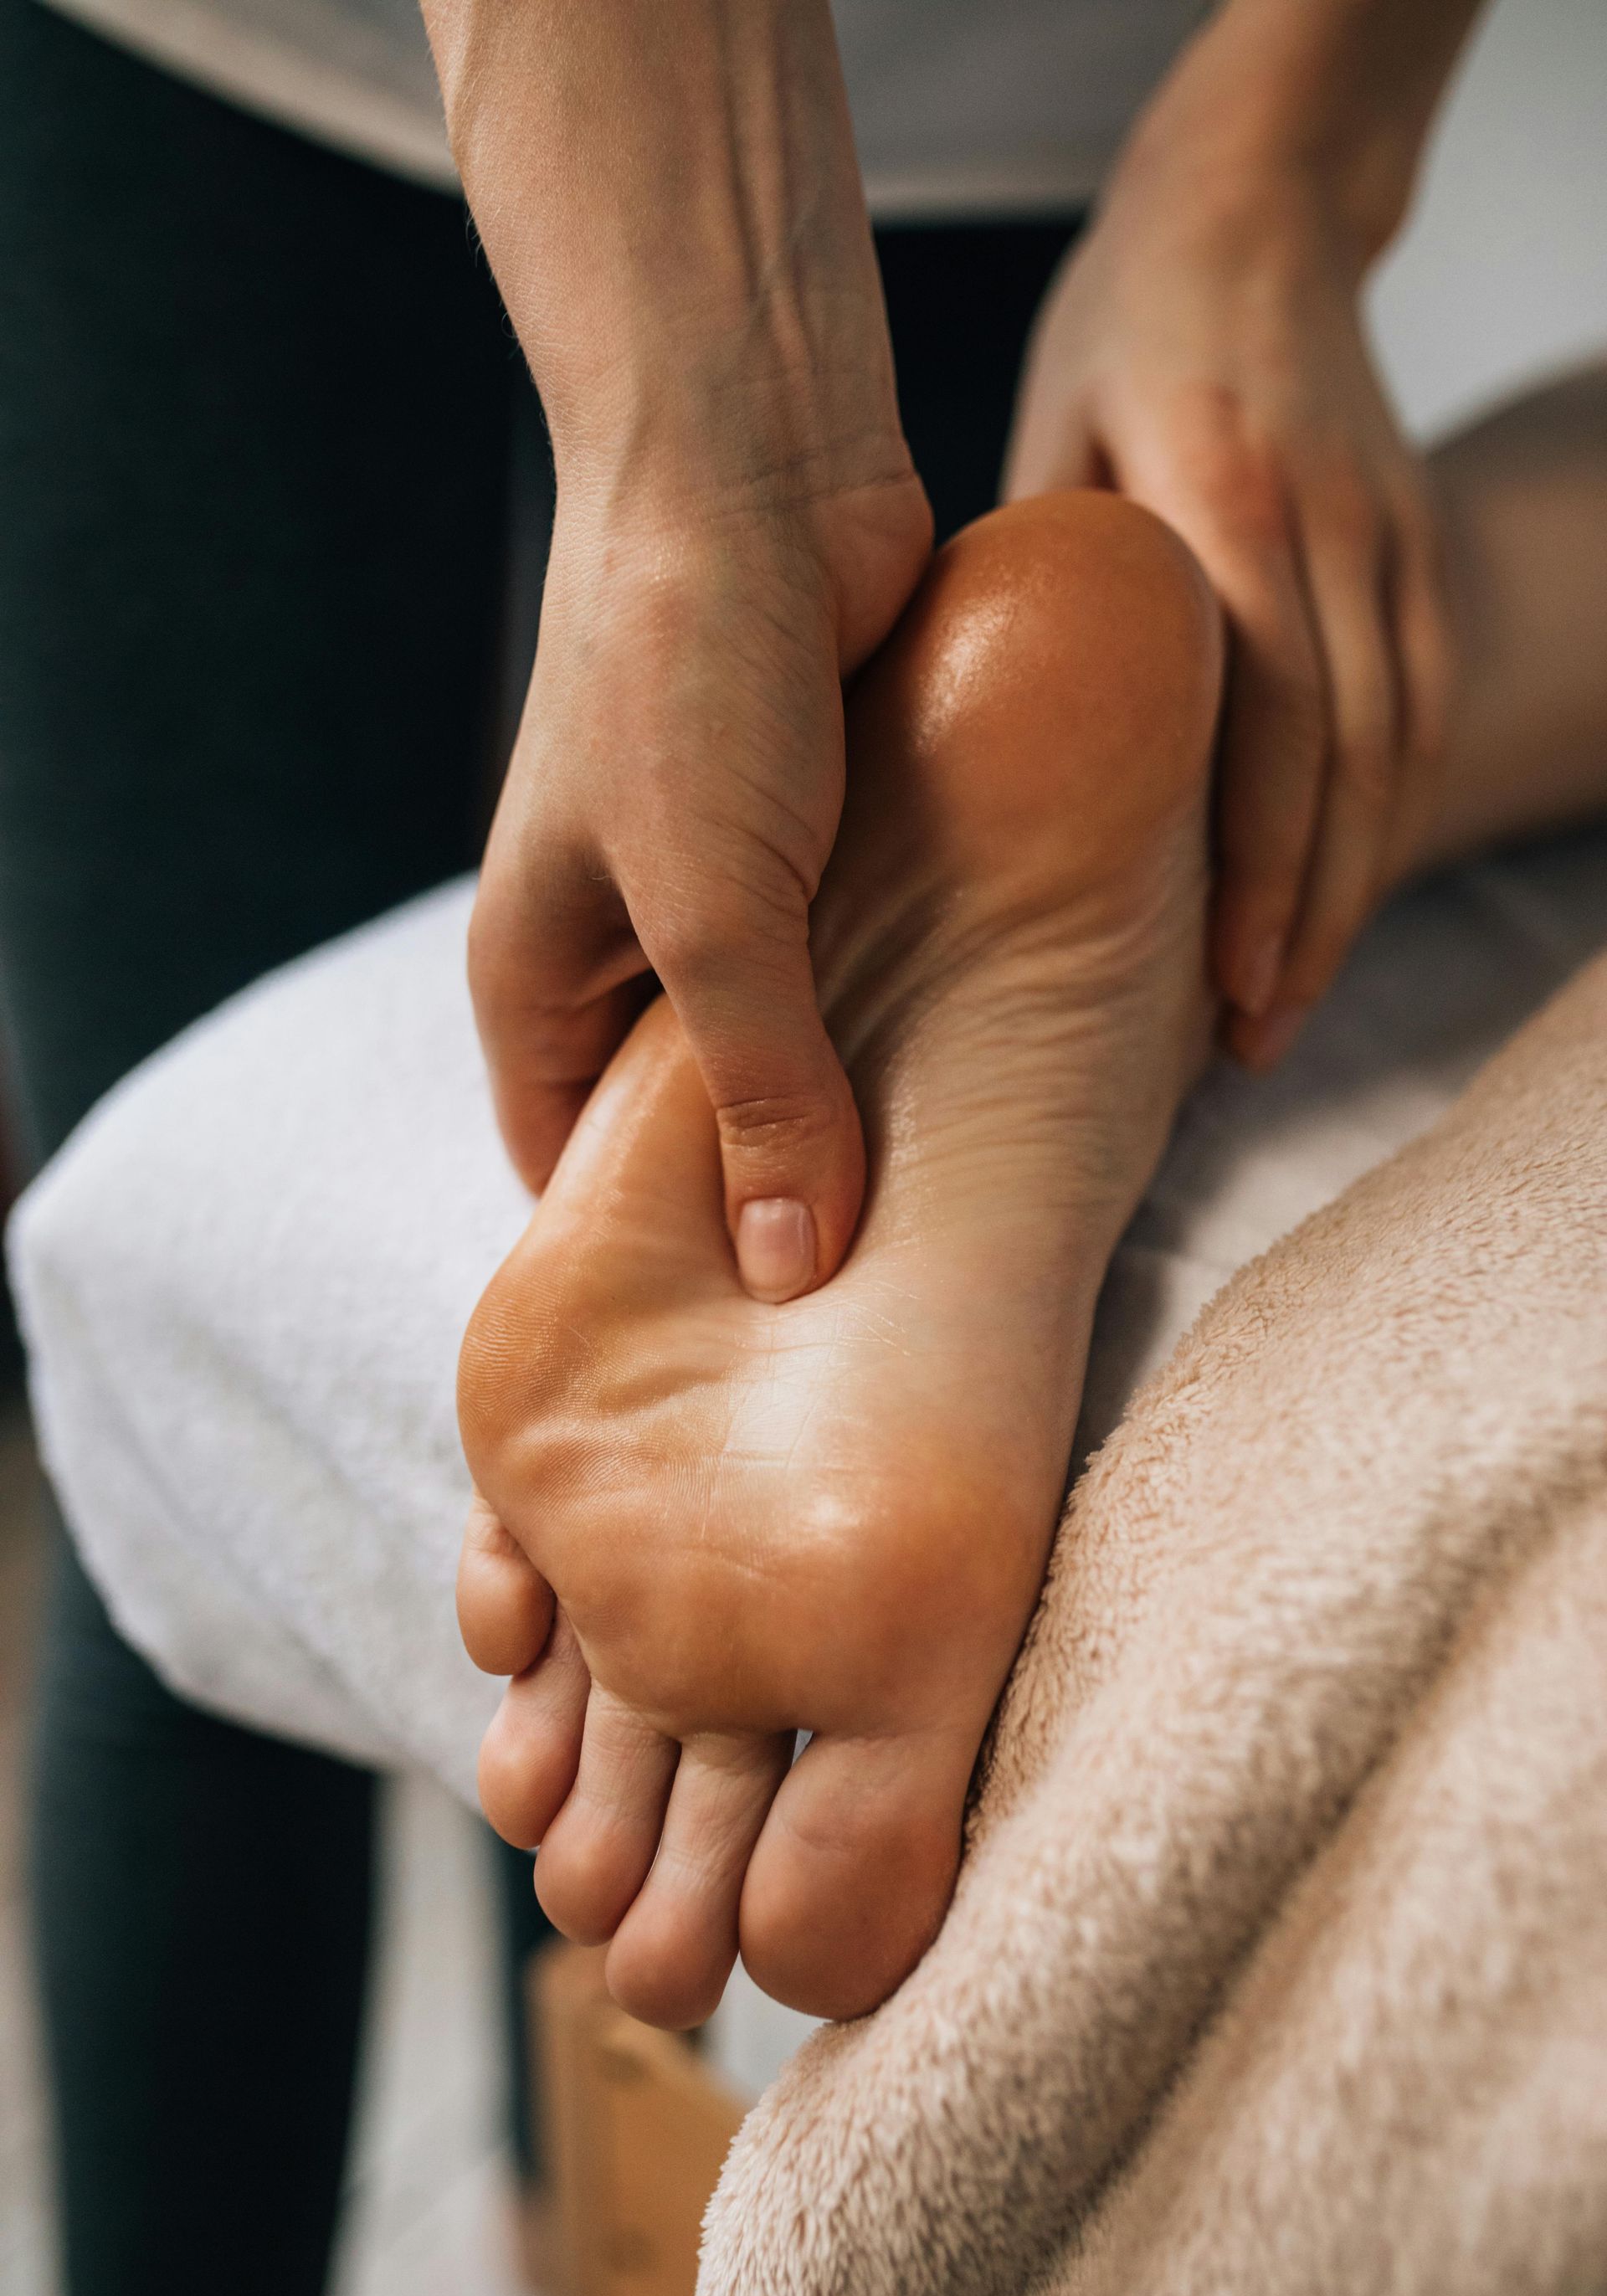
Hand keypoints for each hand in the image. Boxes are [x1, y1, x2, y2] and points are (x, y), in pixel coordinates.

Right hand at [470, 468, 931, 1295]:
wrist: (758, 458)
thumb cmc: (682, 669)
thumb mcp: (713, 910)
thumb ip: (760, 1086)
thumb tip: (798, 1264)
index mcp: (536, 978)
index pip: (572, 1173)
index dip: (649, 1265)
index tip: (755, 1353)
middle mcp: (621, 948)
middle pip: (689, 1122)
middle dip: (772, 1199)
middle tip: (883, 1309)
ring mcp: (723, 893)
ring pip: (787, 1045)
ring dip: (859, 1105)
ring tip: (953, 1217)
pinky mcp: (819, 839)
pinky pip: (861, 962)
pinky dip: (910, 1011)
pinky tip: (992, 1076)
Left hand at [1005, 3, 1467, 1067]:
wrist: (1264, 203)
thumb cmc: (1128, 322)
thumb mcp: (1052, 430)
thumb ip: (1037, 580)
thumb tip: (971, 736)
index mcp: (1232, 502)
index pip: (1271, 728)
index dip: (1257, 872)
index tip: (1223, 988)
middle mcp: (1336, 530)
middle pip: (1351, 768)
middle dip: (1307, 919)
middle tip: (1252, 1039)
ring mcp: (1397, 538)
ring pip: (1400, 754)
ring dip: (1350, 889)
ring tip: (1284, 1001)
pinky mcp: (1419, 549)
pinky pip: (1417, 715)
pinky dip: (1380, 819)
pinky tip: (1326, 896)